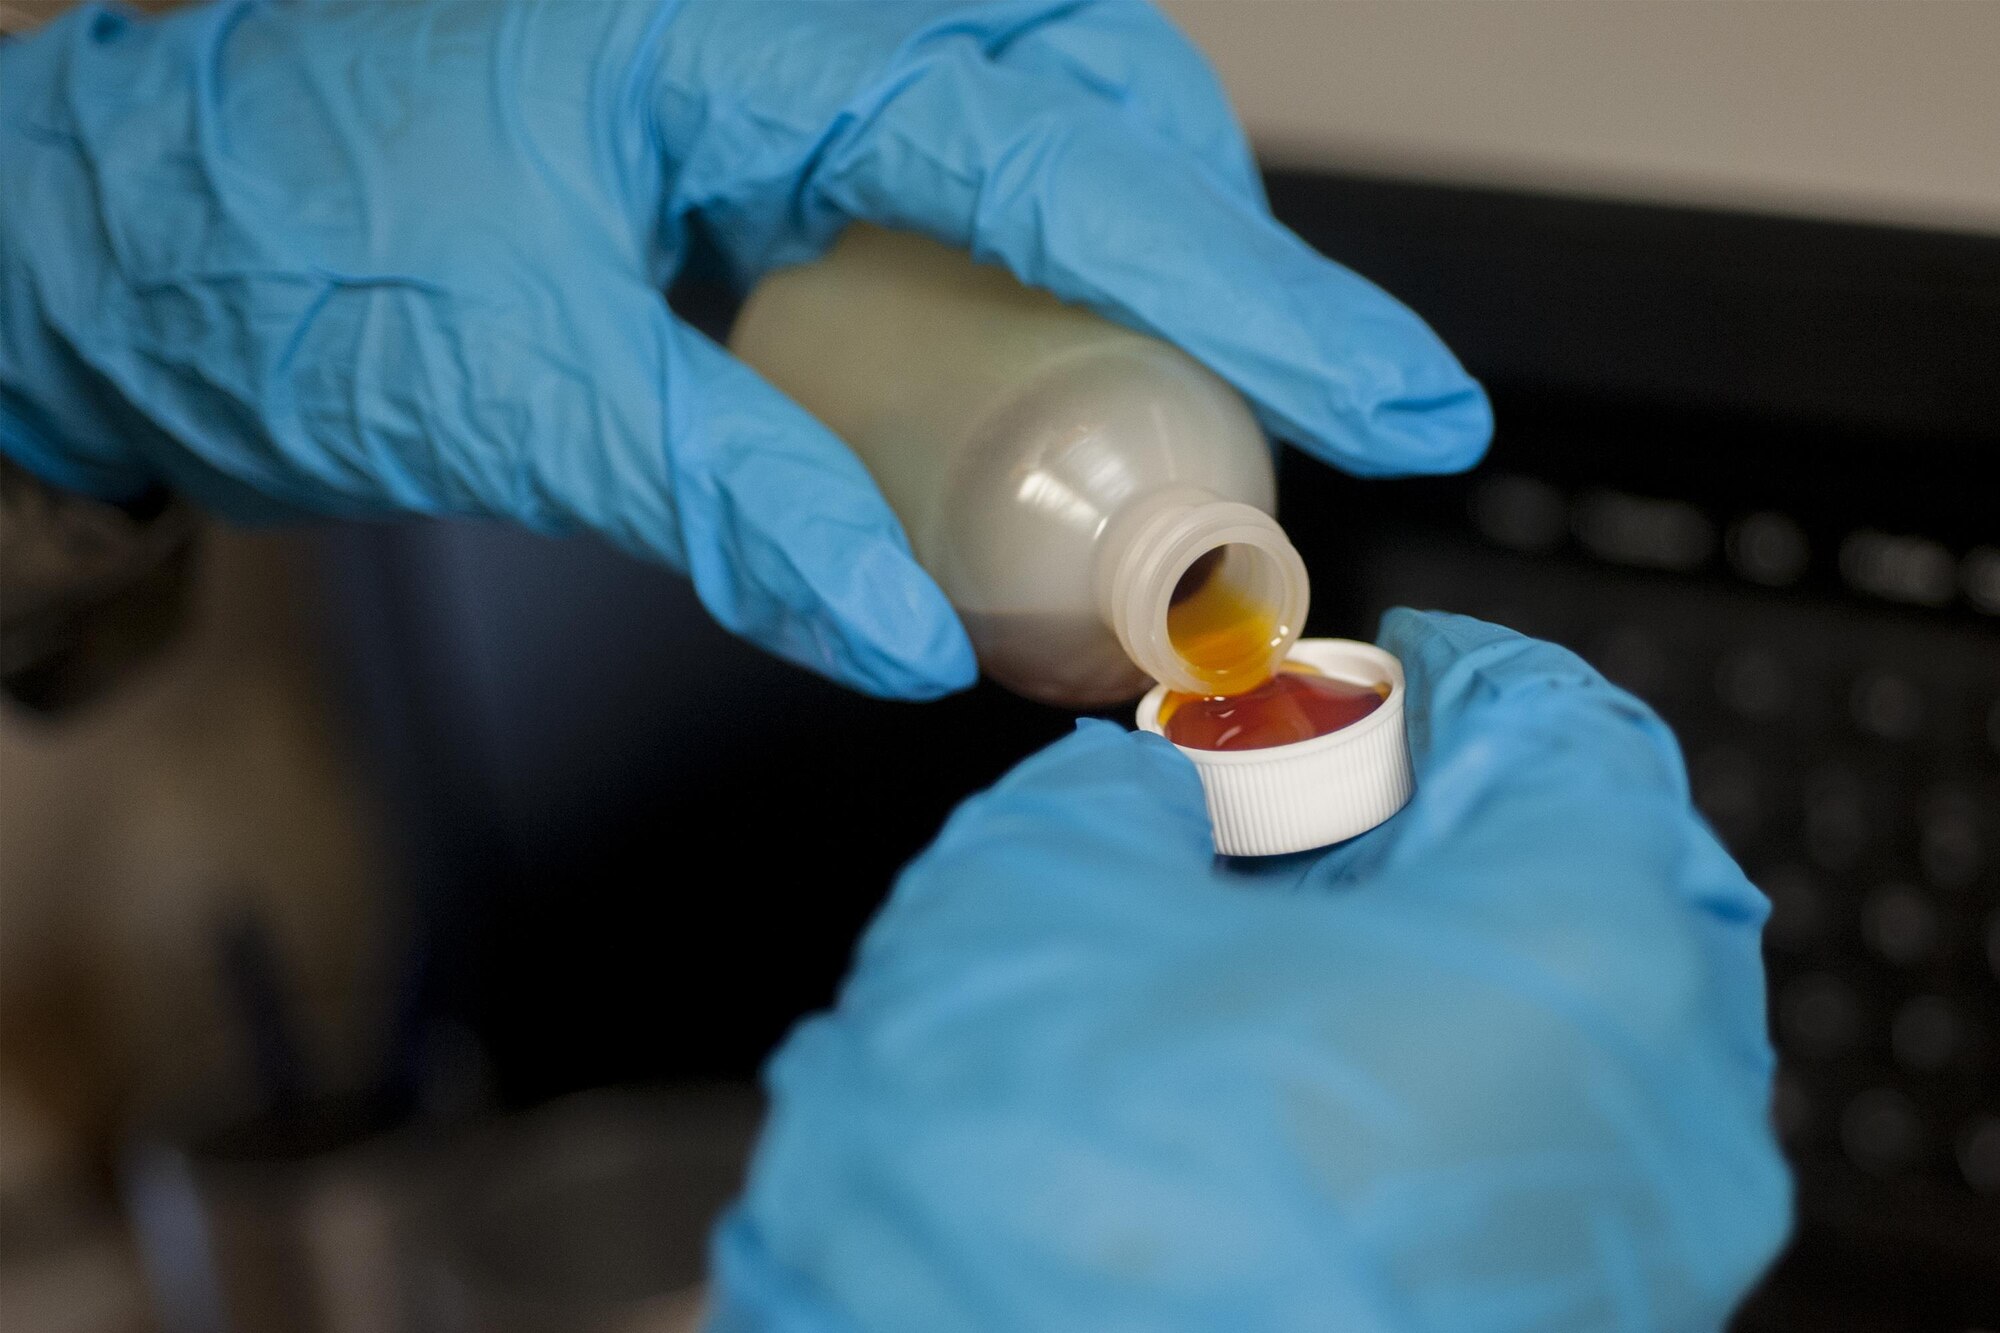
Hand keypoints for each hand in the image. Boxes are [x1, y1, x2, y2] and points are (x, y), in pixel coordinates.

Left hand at [1, 1, 1487, 698]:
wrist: (142, 245)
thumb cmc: (287, 258)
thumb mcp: (518, 389)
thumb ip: (733, 505)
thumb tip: (905, 634)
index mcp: (736, 27)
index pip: (1050, 146)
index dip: (1245, 280)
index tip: (1396, 393)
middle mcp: (783, 27)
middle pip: (1089, 82)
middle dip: (1215, 237)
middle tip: (1303, 393)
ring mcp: (773, 88)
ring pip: (1036, 120)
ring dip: (1136, 256)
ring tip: (1191, 402)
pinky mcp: (753, 161)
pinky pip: (946, 194)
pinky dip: (1029, 290)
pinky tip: (1041, 391)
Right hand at [710, 610, 1790, 1330]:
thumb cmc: (1033, 1185)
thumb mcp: (1047, 881)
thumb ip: (1141, 790)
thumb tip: (1172, 799)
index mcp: (1573, 954)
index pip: (1564, 731)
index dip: (1446, 675)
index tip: (1379, 670)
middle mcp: (1654, 1128)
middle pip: (1587, 889)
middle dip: (1441, 824)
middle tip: (1306, 799)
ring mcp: (1621, 1270)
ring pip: (1567, 1043)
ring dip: (1434, 962)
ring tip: (1272, 941)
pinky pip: (1528, 1166)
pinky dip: (1434, 1088)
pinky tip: (1286, 1074)